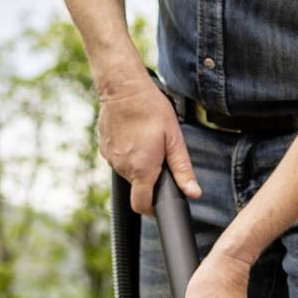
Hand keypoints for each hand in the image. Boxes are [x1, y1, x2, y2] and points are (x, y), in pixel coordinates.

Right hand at [98, 78, 201, 215]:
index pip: (141, 206)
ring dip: (138, 164)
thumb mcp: (174, 139)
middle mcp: (123, 167)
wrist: (123, 88)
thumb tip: (194, 193)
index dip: (152, 209)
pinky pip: (119, 159)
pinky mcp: (104, 148)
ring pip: (128, 172)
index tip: (160, 202)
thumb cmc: (151, 109)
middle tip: (160, 155)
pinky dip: (127, 153)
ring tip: (146, 140)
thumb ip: (183, 169)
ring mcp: (110, 158)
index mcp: (142, 169)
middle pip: (137, 187)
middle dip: (150, 178)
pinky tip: (134, 135)